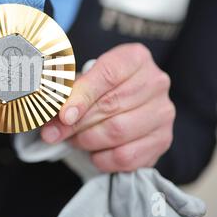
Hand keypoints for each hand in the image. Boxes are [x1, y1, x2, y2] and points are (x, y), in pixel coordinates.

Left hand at [41, 43, 174, 171]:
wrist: (127, 103)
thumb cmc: (101, 90)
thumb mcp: (84, 82)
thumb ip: (69, 96)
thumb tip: (53, 121)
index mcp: (135, 58)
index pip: (107, 75)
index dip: (82, 96)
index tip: (63, 115)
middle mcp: (155, 82)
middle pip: (110, 105)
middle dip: (76, 123)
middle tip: (55, 132)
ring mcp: (162, 112)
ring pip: (117, 132)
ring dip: (87, 140)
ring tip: (75, 139)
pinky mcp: (162, 140)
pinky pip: (126, 156)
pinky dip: (103, 158)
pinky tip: (94, 151)